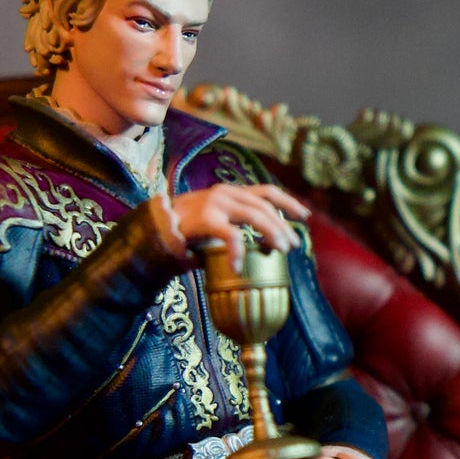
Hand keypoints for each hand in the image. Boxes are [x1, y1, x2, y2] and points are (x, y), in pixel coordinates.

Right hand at [149, 178, 309, 266]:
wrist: (154, 227)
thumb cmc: (187, 228)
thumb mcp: (217, 222)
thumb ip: (237, 225)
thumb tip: (265, 246)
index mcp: (231, 192)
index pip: (267, 191)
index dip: (289, 201)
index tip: (305, 217)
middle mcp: (226, 193)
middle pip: (265, 205)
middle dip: (283, 225)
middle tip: (292, 245)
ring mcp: (216, 203)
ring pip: (255, 215)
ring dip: (272, 232)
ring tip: (279, 250)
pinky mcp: (205, 218)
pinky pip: (231, 235)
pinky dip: (239, 251)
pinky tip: (240, 267)